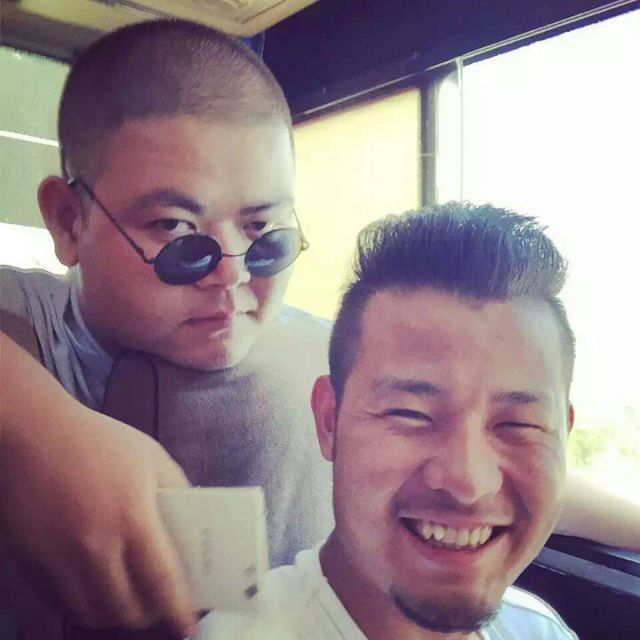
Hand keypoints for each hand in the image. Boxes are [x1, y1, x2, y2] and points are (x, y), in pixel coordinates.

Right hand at [0, 381, 196, 635]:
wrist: (33, 432)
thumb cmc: (100, 440)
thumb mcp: (151, 456)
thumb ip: (177, 489)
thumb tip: (192, 525)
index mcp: (131, 515)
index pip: (161, 580)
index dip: (177, 609)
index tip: (188, 626)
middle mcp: (94, 545)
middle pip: (125, 609)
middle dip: (148, 616)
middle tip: (160, 607)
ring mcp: (57, 558)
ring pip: (91, 614)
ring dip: (115, 616)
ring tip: (130, 602)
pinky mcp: (30, 562)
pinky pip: (62, 601)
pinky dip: (84, 604)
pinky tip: (96, 588)